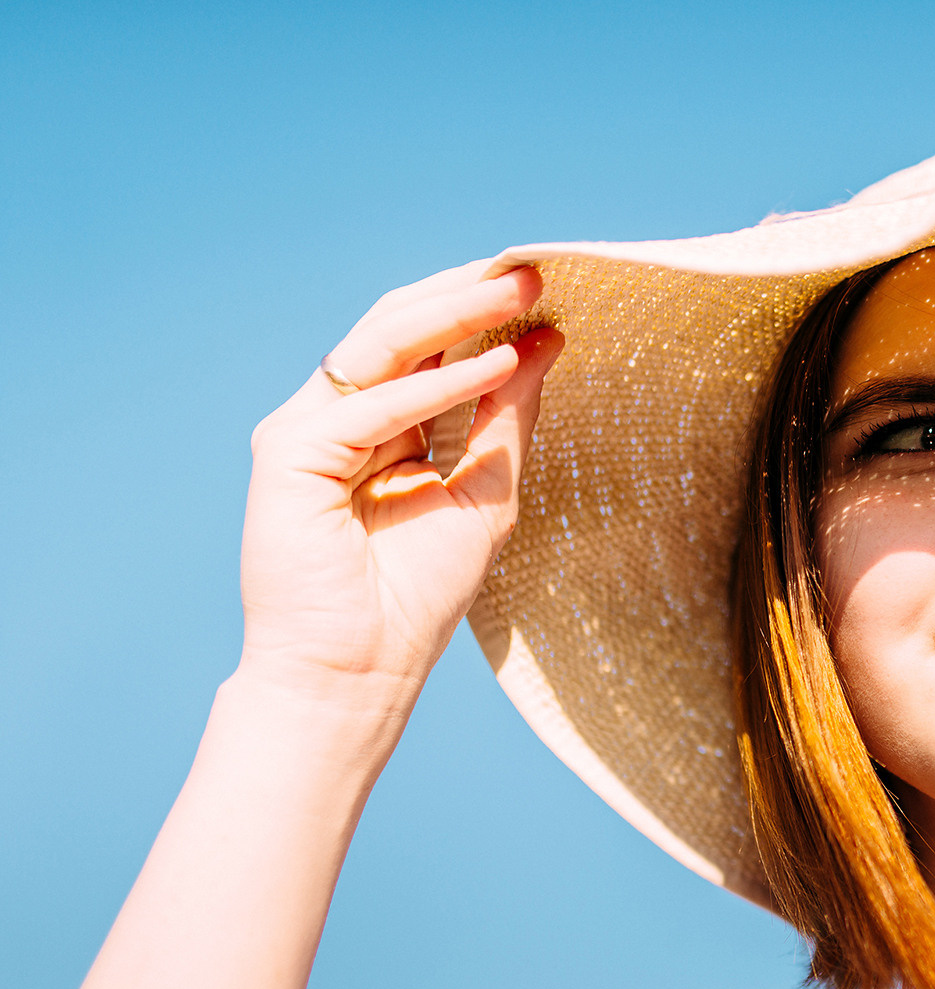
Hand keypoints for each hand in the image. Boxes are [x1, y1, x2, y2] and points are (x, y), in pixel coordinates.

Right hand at [239, 261, 562, 706]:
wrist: (359, 671)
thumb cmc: (417, 594)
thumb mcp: (487, 488)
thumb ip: (507, 415)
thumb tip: (546, 340)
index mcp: (382, 426)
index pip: (430, 346)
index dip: (482, 312)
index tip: (545, 290)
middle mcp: (341, 418)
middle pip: (404, 329)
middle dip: (471, 296)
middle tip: (535, 272)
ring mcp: (310, 429)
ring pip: (384, 343)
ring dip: (457, 313)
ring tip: (519, 292)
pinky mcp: (290, 453)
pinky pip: (374, 404)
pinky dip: (439, 384)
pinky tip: (496, 364)